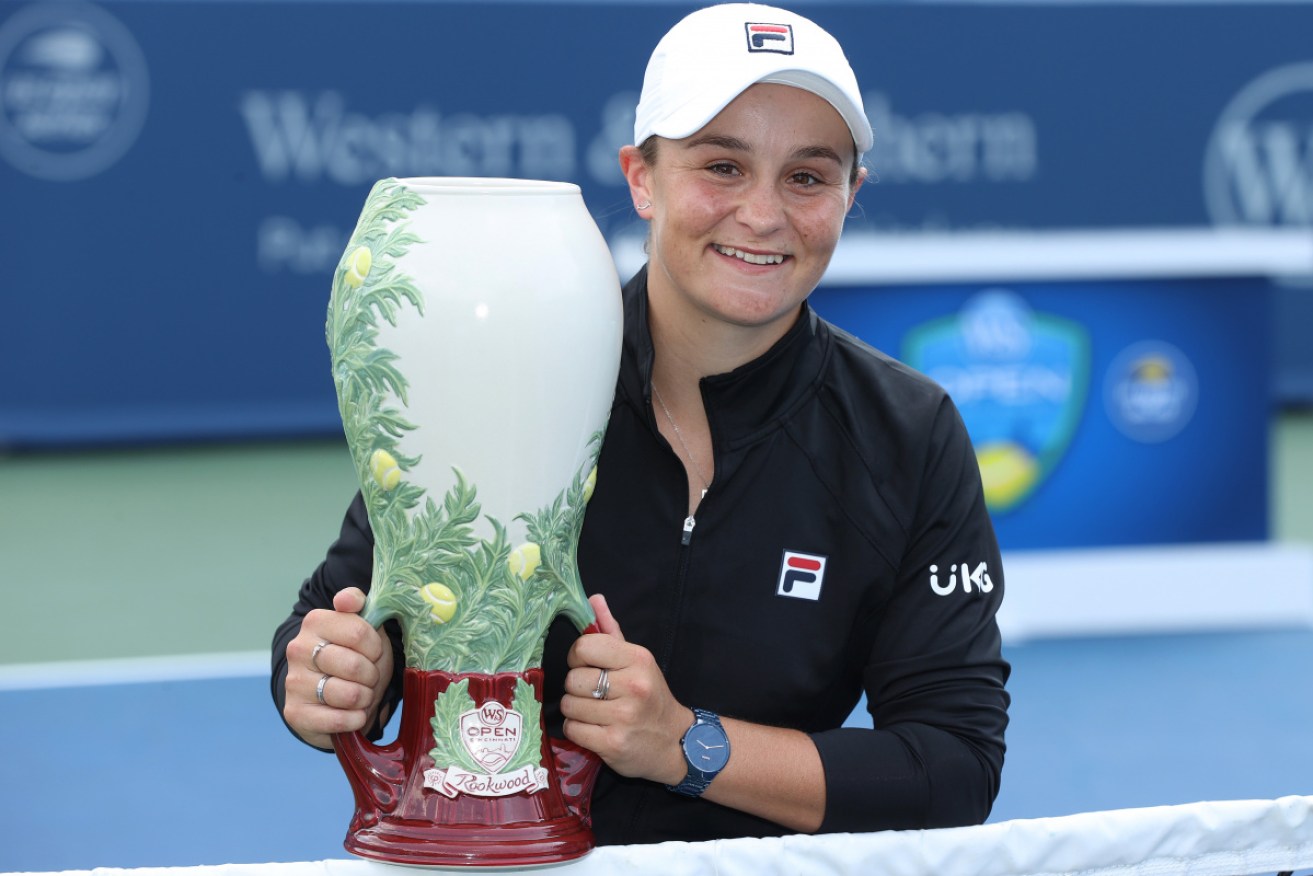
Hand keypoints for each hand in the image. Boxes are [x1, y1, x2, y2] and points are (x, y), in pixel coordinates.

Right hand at [282, 587, 393, 749]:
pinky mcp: (295, 713)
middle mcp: (298, 649)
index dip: (375, 647)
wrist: (332, 694)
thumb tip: (346, 599)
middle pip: (354, 666)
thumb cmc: (354, 655)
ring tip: (361, 694)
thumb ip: (357, 604)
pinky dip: (355, 720)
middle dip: (371, 675)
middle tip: (368, 677)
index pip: (359, 633)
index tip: (373, 652)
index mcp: (315, 622)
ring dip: (365, 698)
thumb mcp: (364, 625)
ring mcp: (293, 682)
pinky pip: (338, 721)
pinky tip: (354, 714)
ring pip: (349, 694)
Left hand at [560, 594, 692, 783]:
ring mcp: (624, 717)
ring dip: (576, 710)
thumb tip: (593, 599)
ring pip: (569, 706)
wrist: (675, 742)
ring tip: (596, 713)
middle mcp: (633, 686)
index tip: (588, 667)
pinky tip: (595, 729)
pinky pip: (573, 729)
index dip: (578, 658)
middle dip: (577, 687)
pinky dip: (578, 730)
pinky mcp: (613, 744)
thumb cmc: (650, 696)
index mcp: (638, 659)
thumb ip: (612, 631)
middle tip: (595, 694)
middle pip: (573, 679)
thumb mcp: (637, 661)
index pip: (584, 647)